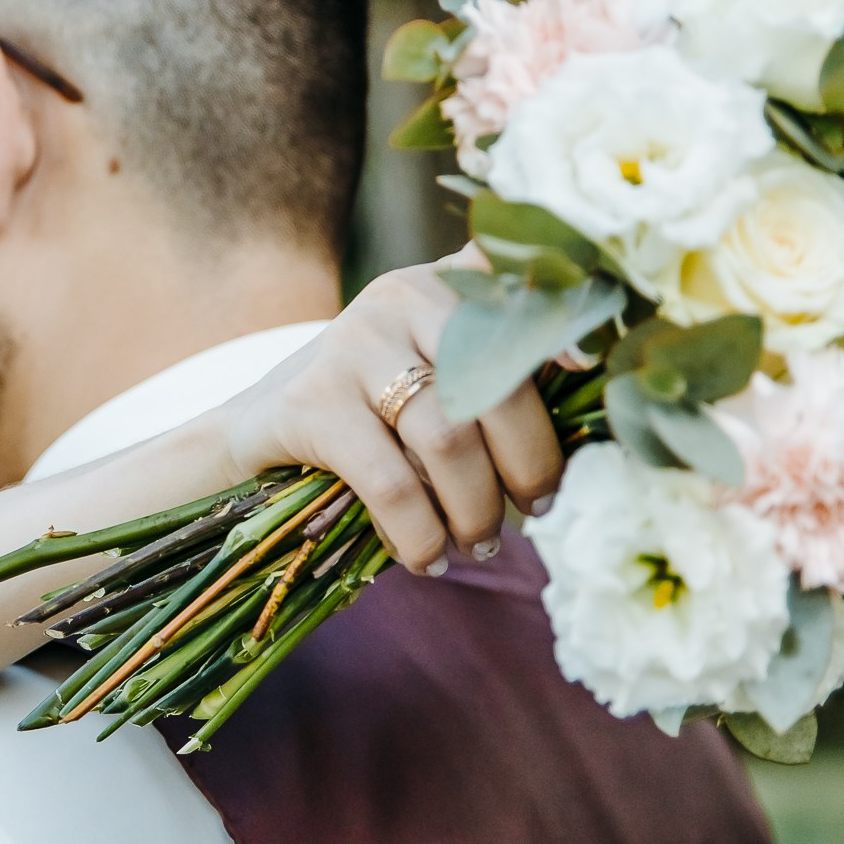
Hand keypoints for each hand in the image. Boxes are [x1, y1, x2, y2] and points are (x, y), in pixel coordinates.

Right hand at [220, 259, 562, 573]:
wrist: (255, 431)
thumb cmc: (372, 414)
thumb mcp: (432, 375)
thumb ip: (497, 374)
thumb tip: (581, 429)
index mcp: (444, 285)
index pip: (517, 288)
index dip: (561, 318)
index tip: (588, 365)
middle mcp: (402, 297)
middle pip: (496, 385)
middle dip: (529, 464)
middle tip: (538, 511)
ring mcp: (353, 345)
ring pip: (447, 438)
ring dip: (476, 508)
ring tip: (480, 543)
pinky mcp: (312, 403)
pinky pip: (390, 481)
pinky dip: (419, 532)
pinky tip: (427, 558)